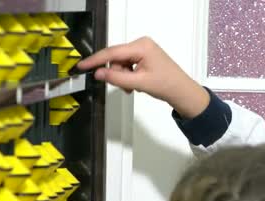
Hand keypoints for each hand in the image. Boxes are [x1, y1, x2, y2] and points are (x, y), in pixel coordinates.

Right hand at [77, 37, 208, 118]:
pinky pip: (128, 65)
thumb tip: (98, 73)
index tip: (81, 66)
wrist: (183, 92)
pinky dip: (128, 76)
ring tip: (134, 88)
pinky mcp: (145, 57)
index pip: (112, 52)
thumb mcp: (139, 83)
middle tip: (126, 88)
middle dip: (117, 74)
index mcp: (141, 46)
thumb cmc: (166, 85)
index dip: (95, 60)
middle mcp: (142, 44)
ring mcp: (143, 50)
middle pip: (116, 58)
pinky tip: (136, 84)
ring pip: (121, 64)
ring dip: (123, 77)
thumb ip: (117, 78)